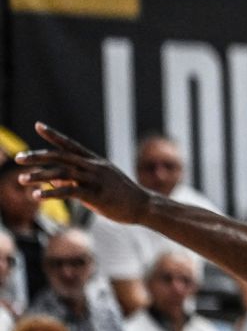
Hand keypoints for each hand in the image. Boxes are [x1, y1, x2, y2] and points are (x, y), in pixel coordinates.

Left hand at [16, 123, 151, 224]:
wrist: (143, 205)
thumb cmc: (120, 196)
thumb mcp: (97, 185)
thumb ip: (74, 181)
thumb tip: (51, 180)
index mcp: (95, 162)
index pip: (70, 144)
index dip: (54, 135)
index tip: (38, 125)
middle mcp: (94, 167)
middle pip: (62, 157)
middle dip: (39, 156)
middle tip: (19, 158)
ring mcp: (96, 180)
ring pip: (63, 173)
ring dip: (40, 176)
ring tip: (22, 180)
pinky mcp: (97, 195)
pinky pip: (70, 191)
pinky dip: (52, 193)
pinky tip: (36, 196)